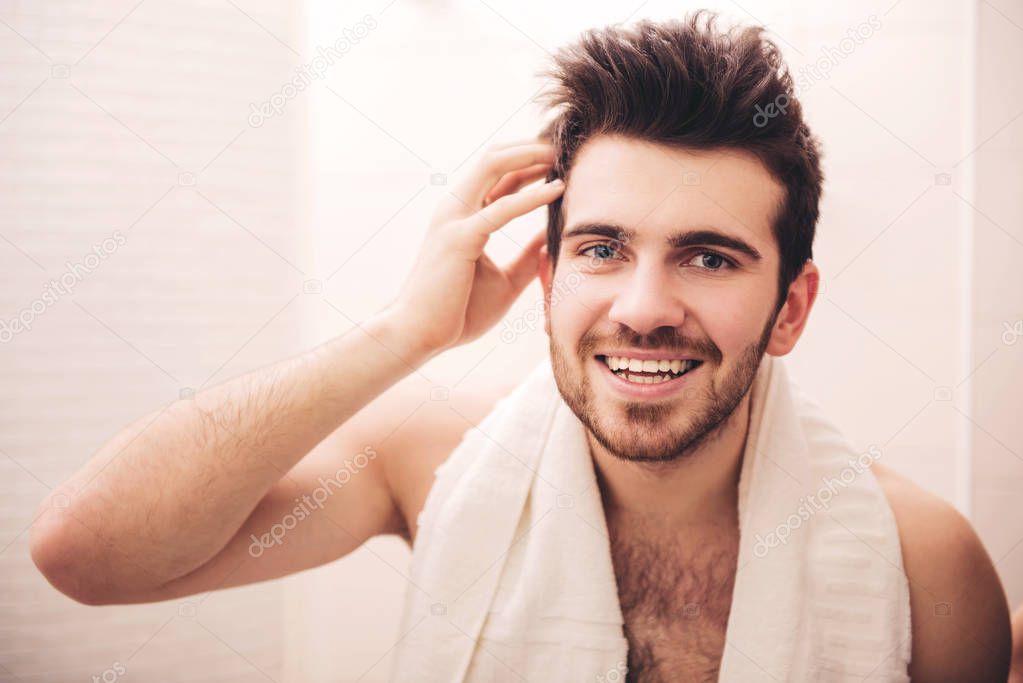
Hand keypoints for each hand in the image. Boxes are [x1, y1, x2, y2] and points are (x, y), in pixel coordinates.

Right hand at [385, 140, 564, 358]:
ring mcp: (454, 220)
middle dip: (531, 147)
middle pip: (494, 158)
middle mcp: (456, 209)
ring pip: (493, 166)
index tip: (563, 160)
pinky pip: (500, 209)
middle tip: (565, 145)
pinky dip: (531, 196)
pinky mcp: (459, 239)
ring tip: (562, 155)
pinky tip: (557, 190)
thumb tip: (552, 244)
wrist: (418, 336)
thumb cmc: (456, 312)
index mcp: (464, 216)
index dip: (529, 162)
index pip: (498, 175)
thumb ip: (527, 259)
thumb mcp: (504, 282)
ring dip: (530, 156)